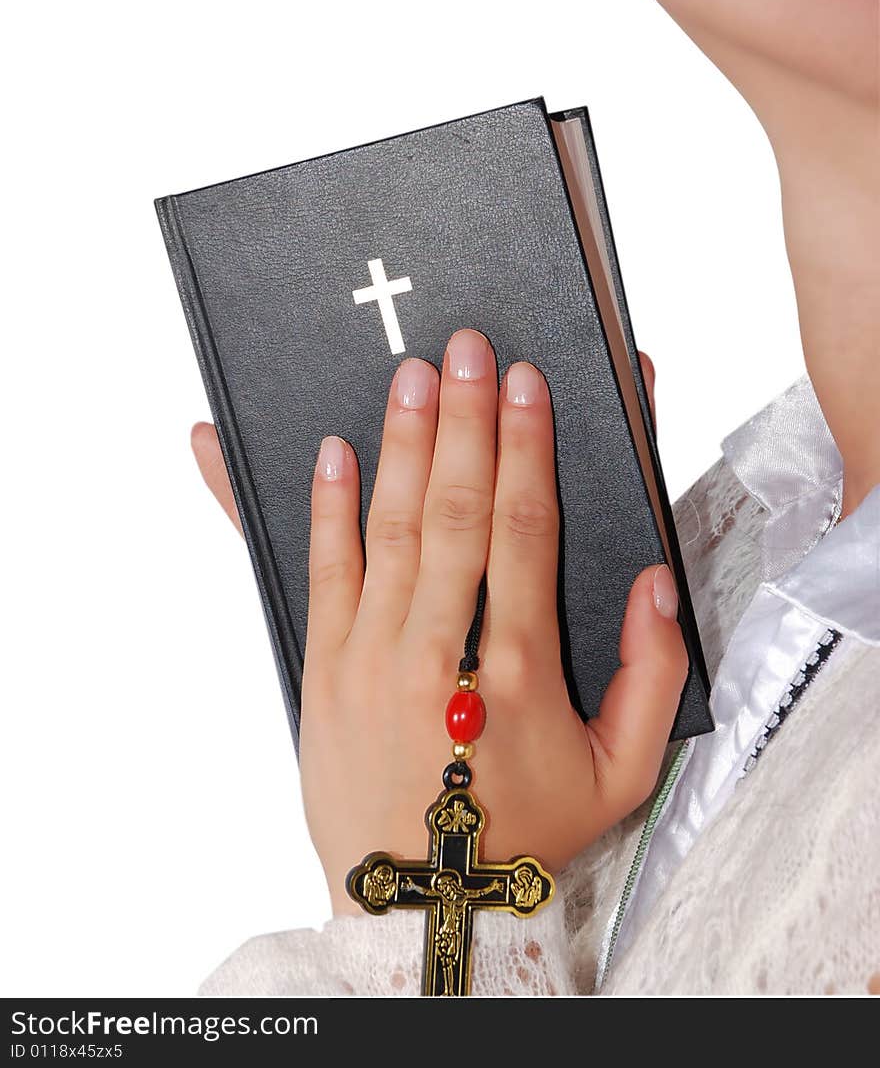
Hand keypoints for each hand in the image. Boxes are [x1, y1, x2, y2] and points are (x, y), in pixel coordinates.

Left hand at [191, 333, 685, 914]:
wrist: (421, 906)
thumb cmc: (520, 834)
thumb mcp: (621, 773)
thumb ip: (652, 674)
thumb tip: (654, 585)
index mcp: (516, 673)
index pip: (523, 532)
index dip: (527, 449)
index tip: (528, 385)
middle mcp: (439, 654)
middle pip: (454, 512)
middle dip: (464, 420)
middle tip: (468, 349)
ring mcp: (371, 659)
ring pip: (388, 531)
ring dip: (401, 446)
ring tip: (410, 376)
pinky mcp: (323, 671)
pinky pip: (322, 576)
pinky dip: (326, 511)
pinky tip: (332, 452)